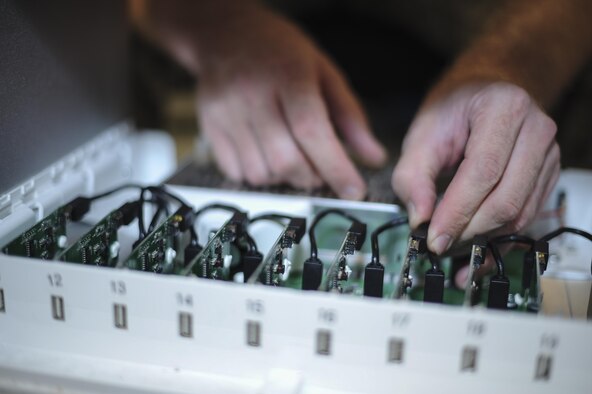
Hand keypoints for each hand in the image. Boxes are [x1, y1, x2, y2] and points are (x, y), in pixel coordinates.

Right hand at [195, 5, 385, 197]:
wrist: (226, 34)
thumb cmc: (281, 53)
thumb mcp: (324, 72)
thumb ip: (351, 116)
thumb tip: (374, 157)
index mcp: (287, 76)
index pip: (312, 131)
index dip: (335, 167)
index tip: (354, 190)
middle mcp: (252, 95)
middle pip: (286, 160)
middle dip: (313, 178)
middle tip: (322, 171)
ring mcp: (225, 113)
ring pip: (261, 173)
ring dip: (286, 178)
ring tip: (294, 158)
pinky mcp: (209, 127)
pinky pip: (237, 173)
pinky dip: (261, 175)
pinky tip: (269, 155)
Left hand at [392, 82, 559, 253]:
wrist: (482, 95)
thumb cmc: (452, 111)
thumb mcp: (421, 135)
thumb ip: (412, 176)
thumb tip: (420, 219)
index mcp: (503, 109)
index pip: (483, 171)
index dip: (457, 210)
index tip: (434, 237)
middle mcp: (536, 130)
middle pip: (507, 197)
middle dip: (470, 230)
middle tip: (439, 246)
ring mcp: (548, 155)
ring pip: (520, 213)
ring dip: (484, 239)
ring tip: (453, 249)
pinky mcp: (547, 176)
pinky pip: (526, 216)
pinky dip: (499, 238)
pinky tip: (476, 251)